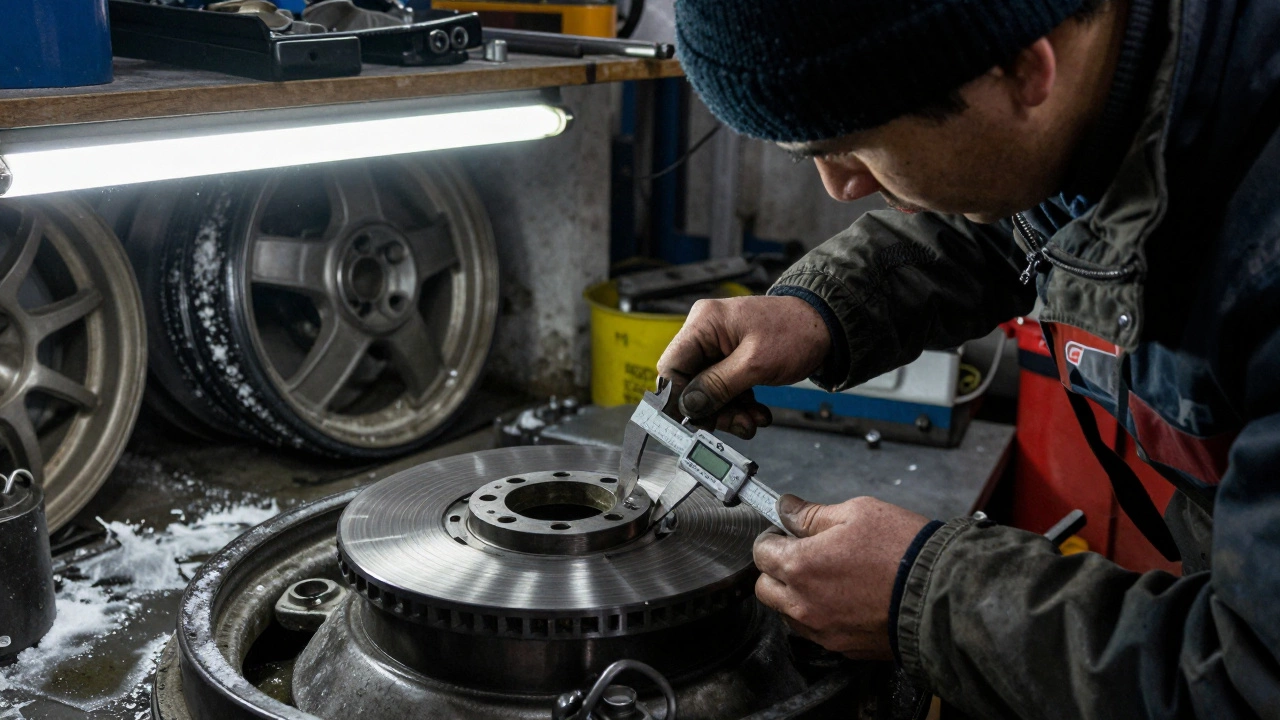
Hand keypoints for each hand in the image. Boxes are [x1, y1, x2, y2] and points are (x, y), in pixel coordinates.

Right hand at [656, 296, 830, 437]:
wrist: (827, 326)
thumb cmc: (797, 331)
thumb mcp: (756, 364)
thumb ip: (718, 385)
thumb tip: (688, 406)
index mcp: (705, 323)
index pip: (672, 367)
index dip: (680, 398)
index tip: (695, 422)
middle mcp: (706, 332)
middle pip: (690, 382)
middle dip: (712, 408)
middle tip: (735, 424)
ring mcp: (719, 346)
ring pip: (708, 390)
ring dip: (729, 411)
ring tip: (752, 421)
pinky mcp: (732, 358)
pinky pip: (724, 387)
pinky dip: (739, 404)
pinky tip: (756, 413)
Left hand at [753, 494, 928, 659]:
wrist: (942, 595)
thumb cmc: (903, 551)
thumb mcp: (857, 513)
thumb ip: (813, 514)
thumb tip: (787, 508)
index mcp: (800, 566)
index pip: (761, 553)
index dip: (773, 539)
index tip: (788, 535)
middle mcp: (803, 604)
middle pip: (765, 588)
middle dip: (777, 571)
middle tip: (804, 556)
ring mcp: (823, 630)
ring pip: (788, 614)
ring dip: (796, 597)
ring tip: (829, 579)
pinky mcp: (843, 648)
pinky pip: (816, 633)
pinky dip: (821, 617)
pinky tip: (846, 600)